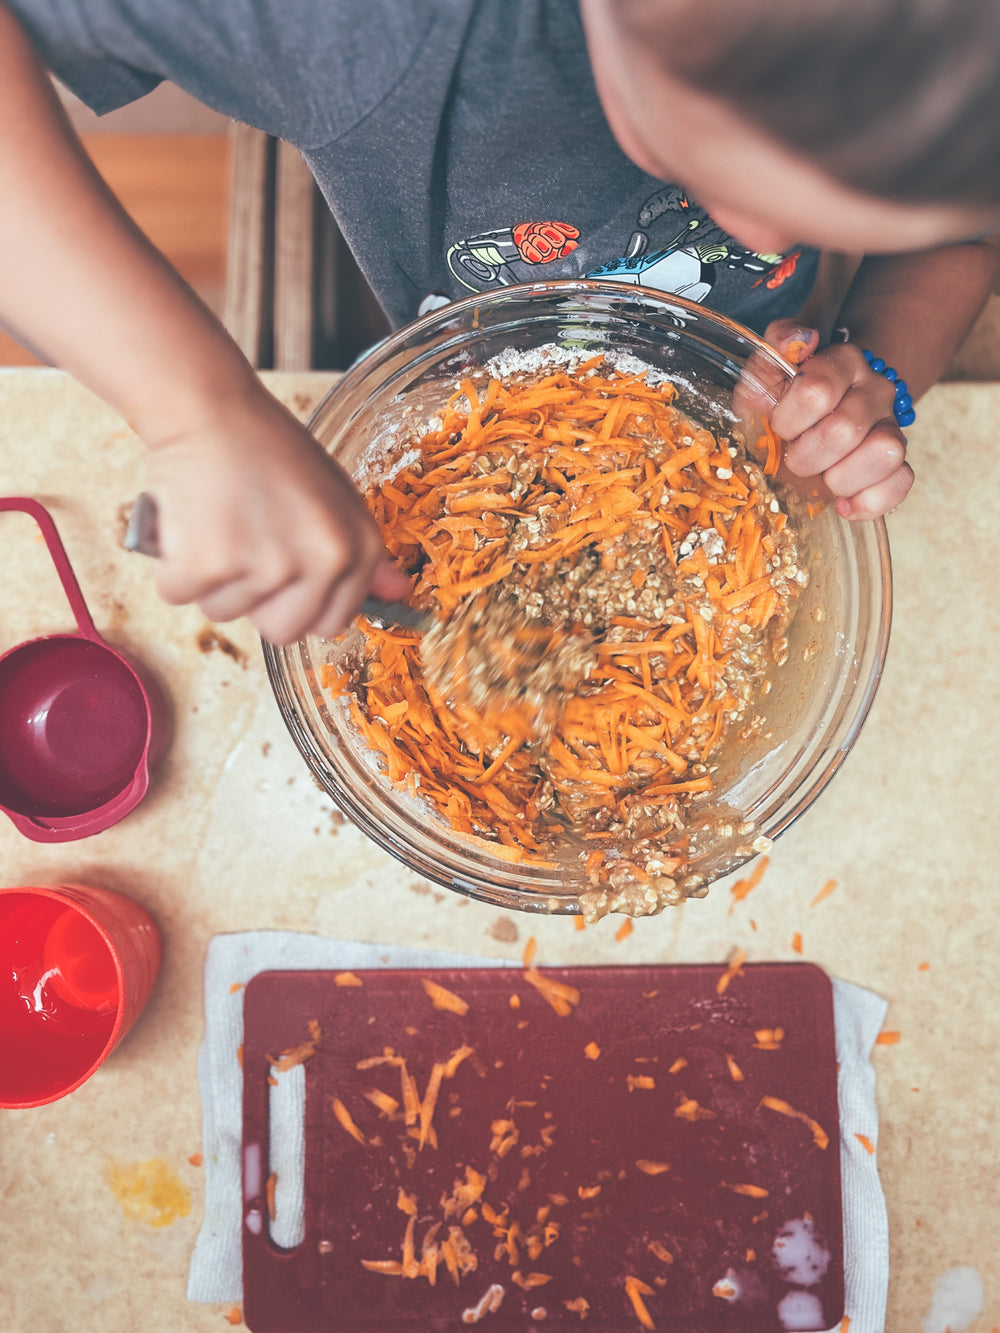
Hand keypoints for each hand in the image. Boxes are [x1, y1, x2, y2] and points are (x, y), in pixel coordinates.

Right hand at [143, 384, 410, 643]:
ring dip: (211, 578)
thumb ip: (365, 552)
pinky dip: (172, 566)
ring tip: (216, 520)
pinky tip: (187, 522)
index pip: (330, 622)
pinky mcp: (205, 565)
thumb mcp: (335, 493)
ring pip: (224, 612)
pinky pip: (178, 593)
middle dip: (255, 600)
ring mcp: (263, 567)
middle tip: (243, 544)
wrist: (208, 408)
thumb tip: (400, 594)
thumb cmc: (268, 448)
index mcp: (355, 548)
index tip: (280, 571)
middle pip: (281, 631)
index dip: (299, 601)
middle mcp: (319, 563)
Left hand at [762, 319, 913, 518]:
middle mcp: (874, 390)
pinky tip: (842, 503)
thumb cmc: (788, 398)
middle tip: (794, 456)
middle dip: (806, 455)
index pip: (817, 391)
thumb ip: (772, 354)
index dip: (787, 420)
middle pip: (843, 430)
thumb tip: (800, 341)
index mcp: (842, 362)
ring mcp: (892, 426)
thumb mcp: (770, 373)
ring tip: (822, 477)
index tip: (777, 426)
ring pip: (885, 453)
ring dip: (840, 478)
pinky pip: (900, 483)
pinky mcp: (899, 463)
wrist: (821, 415)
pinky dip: (867, 501)